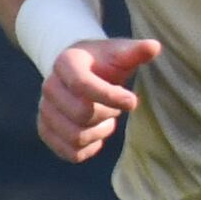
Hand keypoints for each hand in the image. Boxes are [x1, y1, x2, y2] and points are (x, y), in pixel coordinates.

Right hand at [36, 35, 157, 164]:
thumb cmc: (103, 62)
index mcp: (65, 63)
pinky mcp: (47, 131)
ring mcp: (45, 110)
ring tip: (107, 120)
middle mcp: (49, 87)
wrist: (78, 72)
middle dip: (107, 113)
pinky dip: (90, 149)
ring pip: (75, 137)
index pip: (83, 85)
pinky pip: (70, 153)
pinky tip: (97, 136)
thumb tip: (155, 46)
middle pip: (81, 114)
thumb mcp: (118, 52)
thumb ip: (134, 51)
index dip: (111, 97)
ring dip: (99, 133)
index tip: (132, 101)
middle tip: (115, 107)